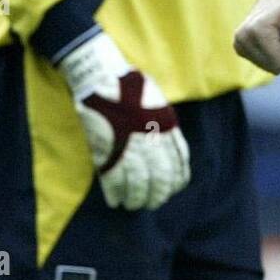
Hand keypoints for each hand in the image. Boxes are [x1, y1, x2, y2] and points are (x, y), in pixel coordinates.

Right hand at [59, 32, 189, 209]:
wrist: (101, 74)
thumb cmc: (130, 86)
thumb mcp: (159, 104)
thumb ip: (165, 128)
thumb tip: (172, 151)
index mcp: (167, 125)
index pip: (178, 161)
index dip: (176, 180)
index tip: (173, 190)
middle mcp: (151, 137)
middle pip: (160, 177)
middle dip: (157, 195)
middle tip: (152, 203)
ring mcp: (129, 144)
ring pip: (137, 183)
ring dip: (136, 198)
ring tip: (133, 205)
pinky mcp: (106, 147)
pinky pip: (113, 179)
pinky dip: (114, 194)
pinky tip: (114, 202)